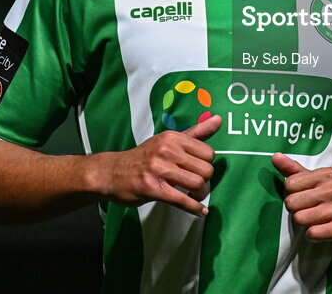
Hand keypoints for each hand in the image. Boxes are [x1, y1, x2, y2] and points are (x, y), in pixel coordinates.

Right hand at [92, 114, 220, 216]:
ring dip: (200, 195)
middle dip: (205, 181)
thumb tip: (219, 120)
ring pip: (197, 184)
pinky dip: (194, 208)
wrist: (112, 172)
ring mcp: (159, 169)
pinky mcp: (152, 188)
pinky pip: (182, 200)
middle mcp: (166, 150)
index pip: (208, 153)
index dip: (207, 165)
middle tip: (196, 185)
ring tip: (194, 196)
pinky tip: (199, 212)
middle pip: (206, 170)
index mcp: (173, 138)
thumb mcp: (168, 140)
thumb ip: (196, 132)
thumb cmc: (145, 157)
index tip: (199, 170)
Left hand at [272, 152, 331, 251]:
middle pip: (292, 203)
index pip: (290, 184)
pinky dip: (313, 236)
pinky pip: (312, 234)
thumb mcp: (317, 181)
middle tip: (311, 212)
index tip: (305, 198)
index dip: (292, 195)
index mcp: (327, 174)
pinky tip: (324, 231)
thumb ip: (294, 170)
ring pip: (300, 219)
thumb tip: (274, 156)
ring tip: (319, 221)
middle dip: (297, 211)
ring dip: (305, 225)